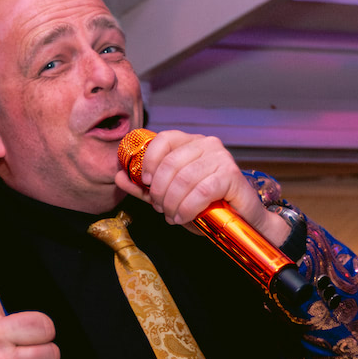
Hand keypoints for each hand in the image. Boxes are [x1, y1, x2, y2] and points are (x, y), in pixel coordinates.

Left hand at [115, 129, 288, 245]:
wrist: (239, 218)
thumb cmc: (204, 204)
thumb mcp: (168, 195)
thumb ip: (143, 187)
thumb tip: (118, 176)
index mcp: (190, 142)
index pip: (162, 140)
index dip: (149, 162)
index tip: (146, 184)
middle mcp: (207, 144)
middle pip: (170, 163)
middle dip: (159, 191)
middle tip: (161, 208)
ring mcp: (221, 157)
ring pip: (184, 179)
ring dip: (172, 203)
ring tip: (173, 216)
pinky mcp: (232, 175)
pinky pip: (201, 191)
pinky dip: (188, 208)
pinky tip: (184, 217)